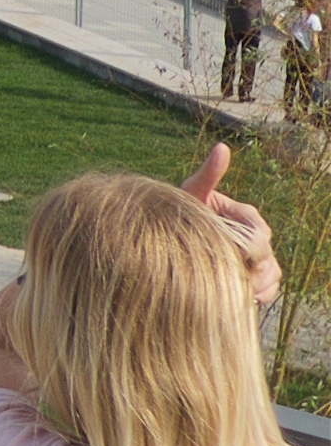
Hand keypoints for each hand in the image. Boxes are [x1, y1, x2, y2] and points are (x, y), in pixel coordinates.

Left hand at [190, 143, 281, 304]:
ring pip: (273, 276)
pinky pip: (268, 290)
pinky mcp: (256, 276)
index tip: (230, 256)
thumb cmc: (183, 210)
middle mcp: (258, 237)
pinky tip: (241, 299)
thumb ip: (208, 173)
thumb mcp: (192, 191)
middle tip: (229, 280)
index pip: (260, 235)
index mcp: (247, 216)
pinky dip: (259, 296)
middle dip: (252, 271)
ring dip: (258, 287)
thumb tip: (223, 146)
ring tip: (235, 292)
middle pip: (269, 259)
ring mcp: (260, 258)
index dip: (249, 248)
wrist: (171, 234)